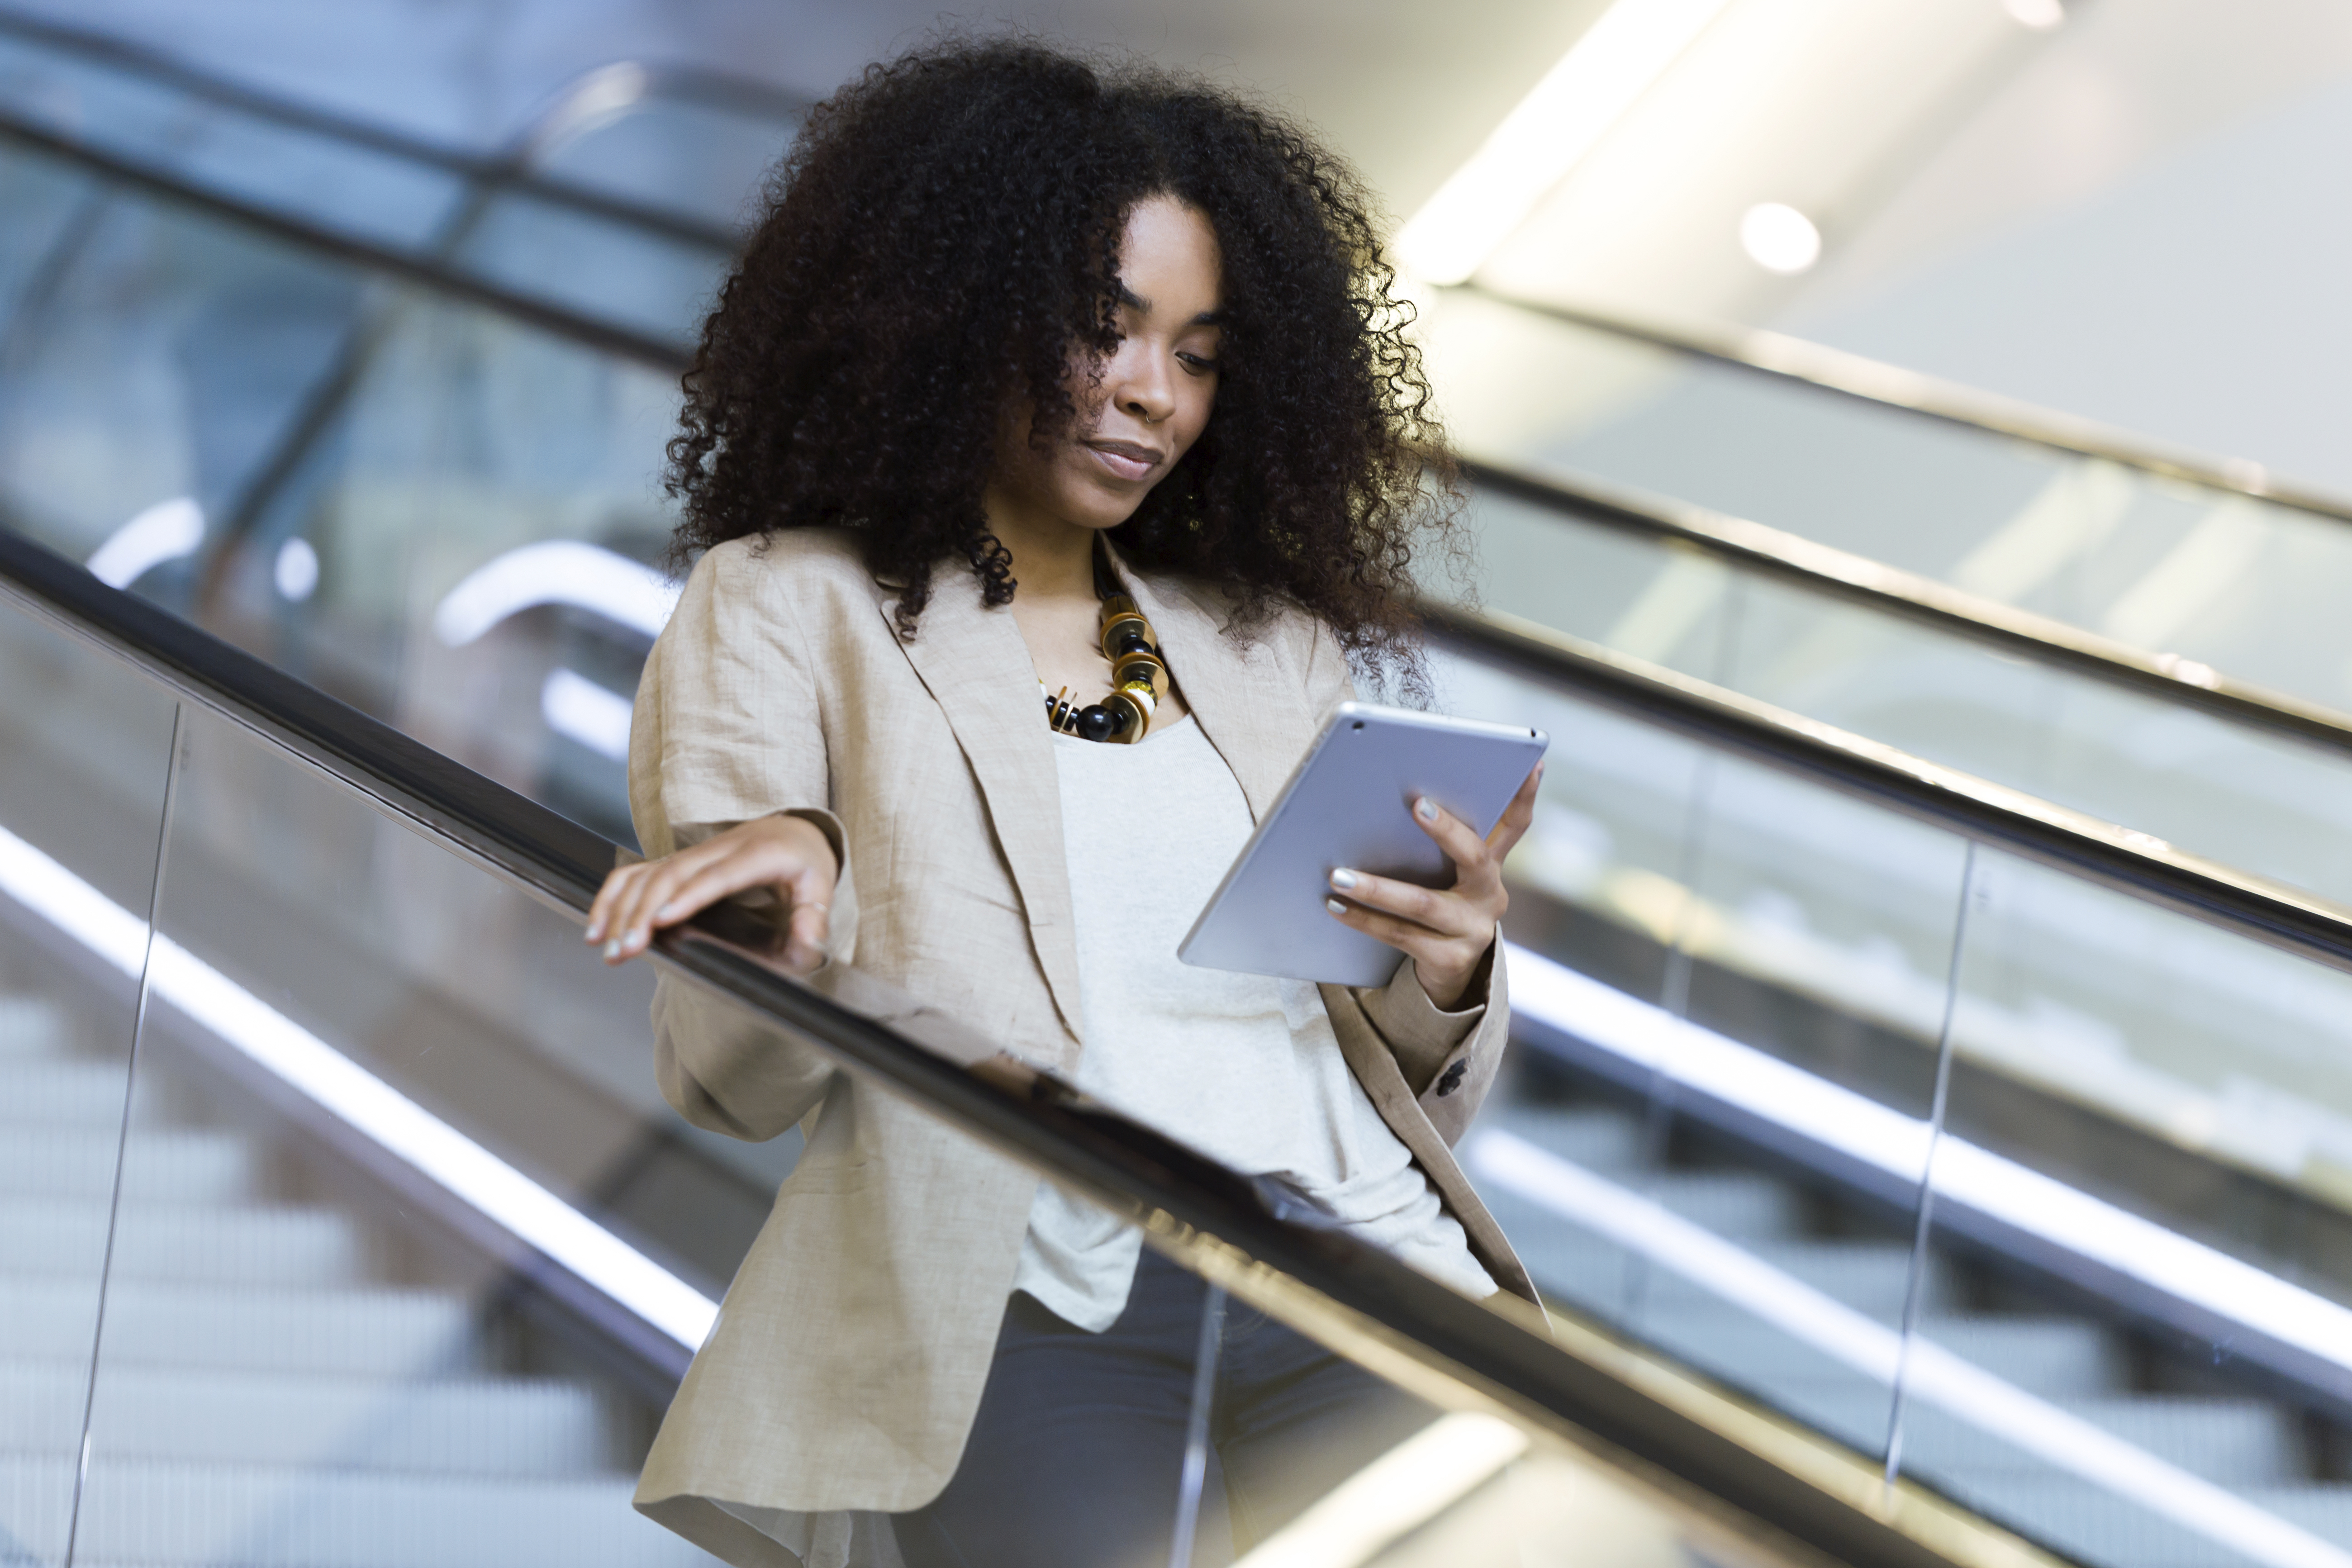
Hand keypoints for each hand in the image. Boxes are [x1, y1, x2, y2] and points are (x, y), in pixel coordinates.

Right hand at [586, 814, 839, 972]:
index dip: (688, 896)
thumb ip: (814, 919)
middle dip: (642, 911)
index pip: (718, 876)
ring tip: (603, 944)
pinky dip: (613, 895)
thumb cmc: (805, 862)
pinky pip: (637, 872)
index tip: (662, 919)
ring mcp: (694, 853)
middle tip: (624, 949)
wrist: (794, 829)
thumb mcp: (820, 886)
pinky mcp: (677, 861)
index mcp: (759, 854)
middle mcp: (720, 849)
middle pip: (673, 875)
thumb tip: (808, 949)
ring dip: (621, 907)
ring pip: (648, 873)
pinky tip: (598, 924)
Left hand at [1323, 762, 1541, 1008]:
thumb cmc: (1437, 906)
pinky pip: (1401, 934)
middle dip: (1445, 829)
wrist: (1445, 971)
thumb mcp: (1447, 875)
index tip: (1529, 762)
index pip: (1516, 824)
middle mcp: (1490, 895)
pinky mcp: (1451, 958)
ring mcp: (1474, 929)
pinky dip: (1365, 920)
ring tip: (1339, 876)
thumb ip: (1438, 844)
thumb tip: (1400, 798)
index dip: (1525, 793)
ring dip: (1377, 889)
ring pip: (1424, 903)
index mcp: (1491, 867)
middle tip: (1415, 805)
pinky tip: (1337, 907)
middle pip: (1474, 855)